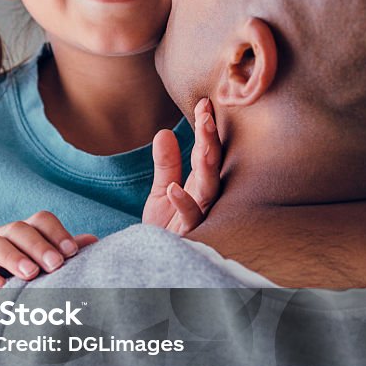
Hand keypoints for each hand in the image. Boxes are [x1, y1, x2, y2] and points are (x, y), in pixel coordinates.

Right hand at [0, 211, 97, 297]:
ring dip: (13, 256)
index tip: (72, 253)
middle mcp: (3, 237)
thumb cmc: (27, 288)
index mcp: (26, 234)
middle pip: (19, 229)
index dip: (57, 232)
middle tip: (54, 264)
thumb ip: (65, 256)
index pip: (41, 220)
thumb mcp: (48, 273)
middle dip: (38, 245)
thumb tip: (94, 241)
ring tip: (30, 274)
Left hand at [142, 98, 220, 234]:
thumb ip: (165, 164)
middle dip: (210, 140)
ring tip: (202, 143)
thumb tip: (164, 132)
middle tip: (206, 114)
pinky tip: (173, 189)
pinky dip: (183, 203)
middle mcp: (205, 199)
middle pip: (212, 166)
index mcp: (200, 186)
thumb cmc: (164, 229)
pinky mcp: (189, 235)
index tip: (204, 103)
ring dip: (206, 165)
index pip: (206, 153)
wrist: (153, 262)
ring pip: (209, 189)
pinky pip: (190, 219)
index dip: (205, 129)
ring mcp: (199, 217)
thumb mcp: (160, 192)